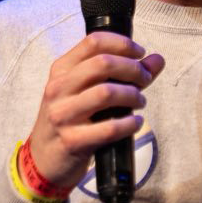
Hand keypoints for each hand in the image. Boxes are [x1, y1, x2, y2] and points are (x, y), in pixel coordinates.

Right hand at [25, 32, 164, 188]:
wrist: (44, 160)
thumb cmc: (71, 121)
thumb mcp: (86, 92)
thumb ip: (123, 74)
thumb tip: (157, 59)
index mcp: (61, 70)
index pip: (93, 42)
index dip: (123, 44)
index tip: (140, 53)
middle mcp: (58, 88)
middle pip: (103, 63)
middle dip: (133, 69)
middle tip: (145, 79)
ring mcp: (63, 115)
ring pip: (106, 93)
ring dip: (132, 95)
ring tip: (139, 102)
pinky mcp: (72, 141)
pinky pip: (109, 128)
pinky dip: (129, 124)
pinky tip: (135, 123)